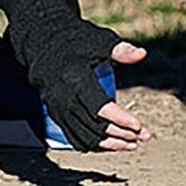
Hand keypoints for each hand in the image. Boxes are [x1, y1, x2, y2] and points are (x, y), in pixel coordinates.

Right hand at [9, 14, 150, 151]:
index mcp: (74, 77)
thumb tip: (141, 54)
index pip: (99, 106)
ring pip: (85, 136)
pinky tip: (113, 144)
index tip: (140, 126)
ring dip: (110, 143)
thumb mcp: (98, 40)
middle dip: (122, 133)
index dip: (120, 119)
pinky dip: (95, 145)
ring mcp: (57, 107)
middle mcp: (63, 95)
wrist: (42, 42)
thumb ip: (119, 49)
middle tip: (144, 136)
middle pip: (95, 125)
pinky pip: (75, 138)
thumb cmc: (74, 40)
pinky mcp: (55, 114)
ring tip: (132, 143)